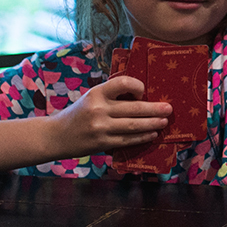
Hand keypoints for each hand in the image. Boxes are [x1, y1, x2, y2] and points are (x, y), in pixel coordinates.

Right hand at [50, 74, 170, 157]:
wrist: (57, 135)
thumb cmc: (79, 114)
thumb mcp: (91, 98)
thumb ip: (111, 96)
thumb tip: (142, 97)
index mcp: (96, 93)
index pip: (123, 83)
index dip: (138, 86)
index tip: (145, 92)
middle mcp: (98, 109)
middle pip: (134, 108)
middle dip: (155, 109)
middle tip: (169, 109)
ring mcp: (101, 128)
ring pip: (134, 126)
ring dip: (152, 124)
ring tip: (164, 122)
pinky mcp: (102, 142)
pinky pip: (128, 140)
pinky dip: (142, 137)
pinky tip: (152, 134)